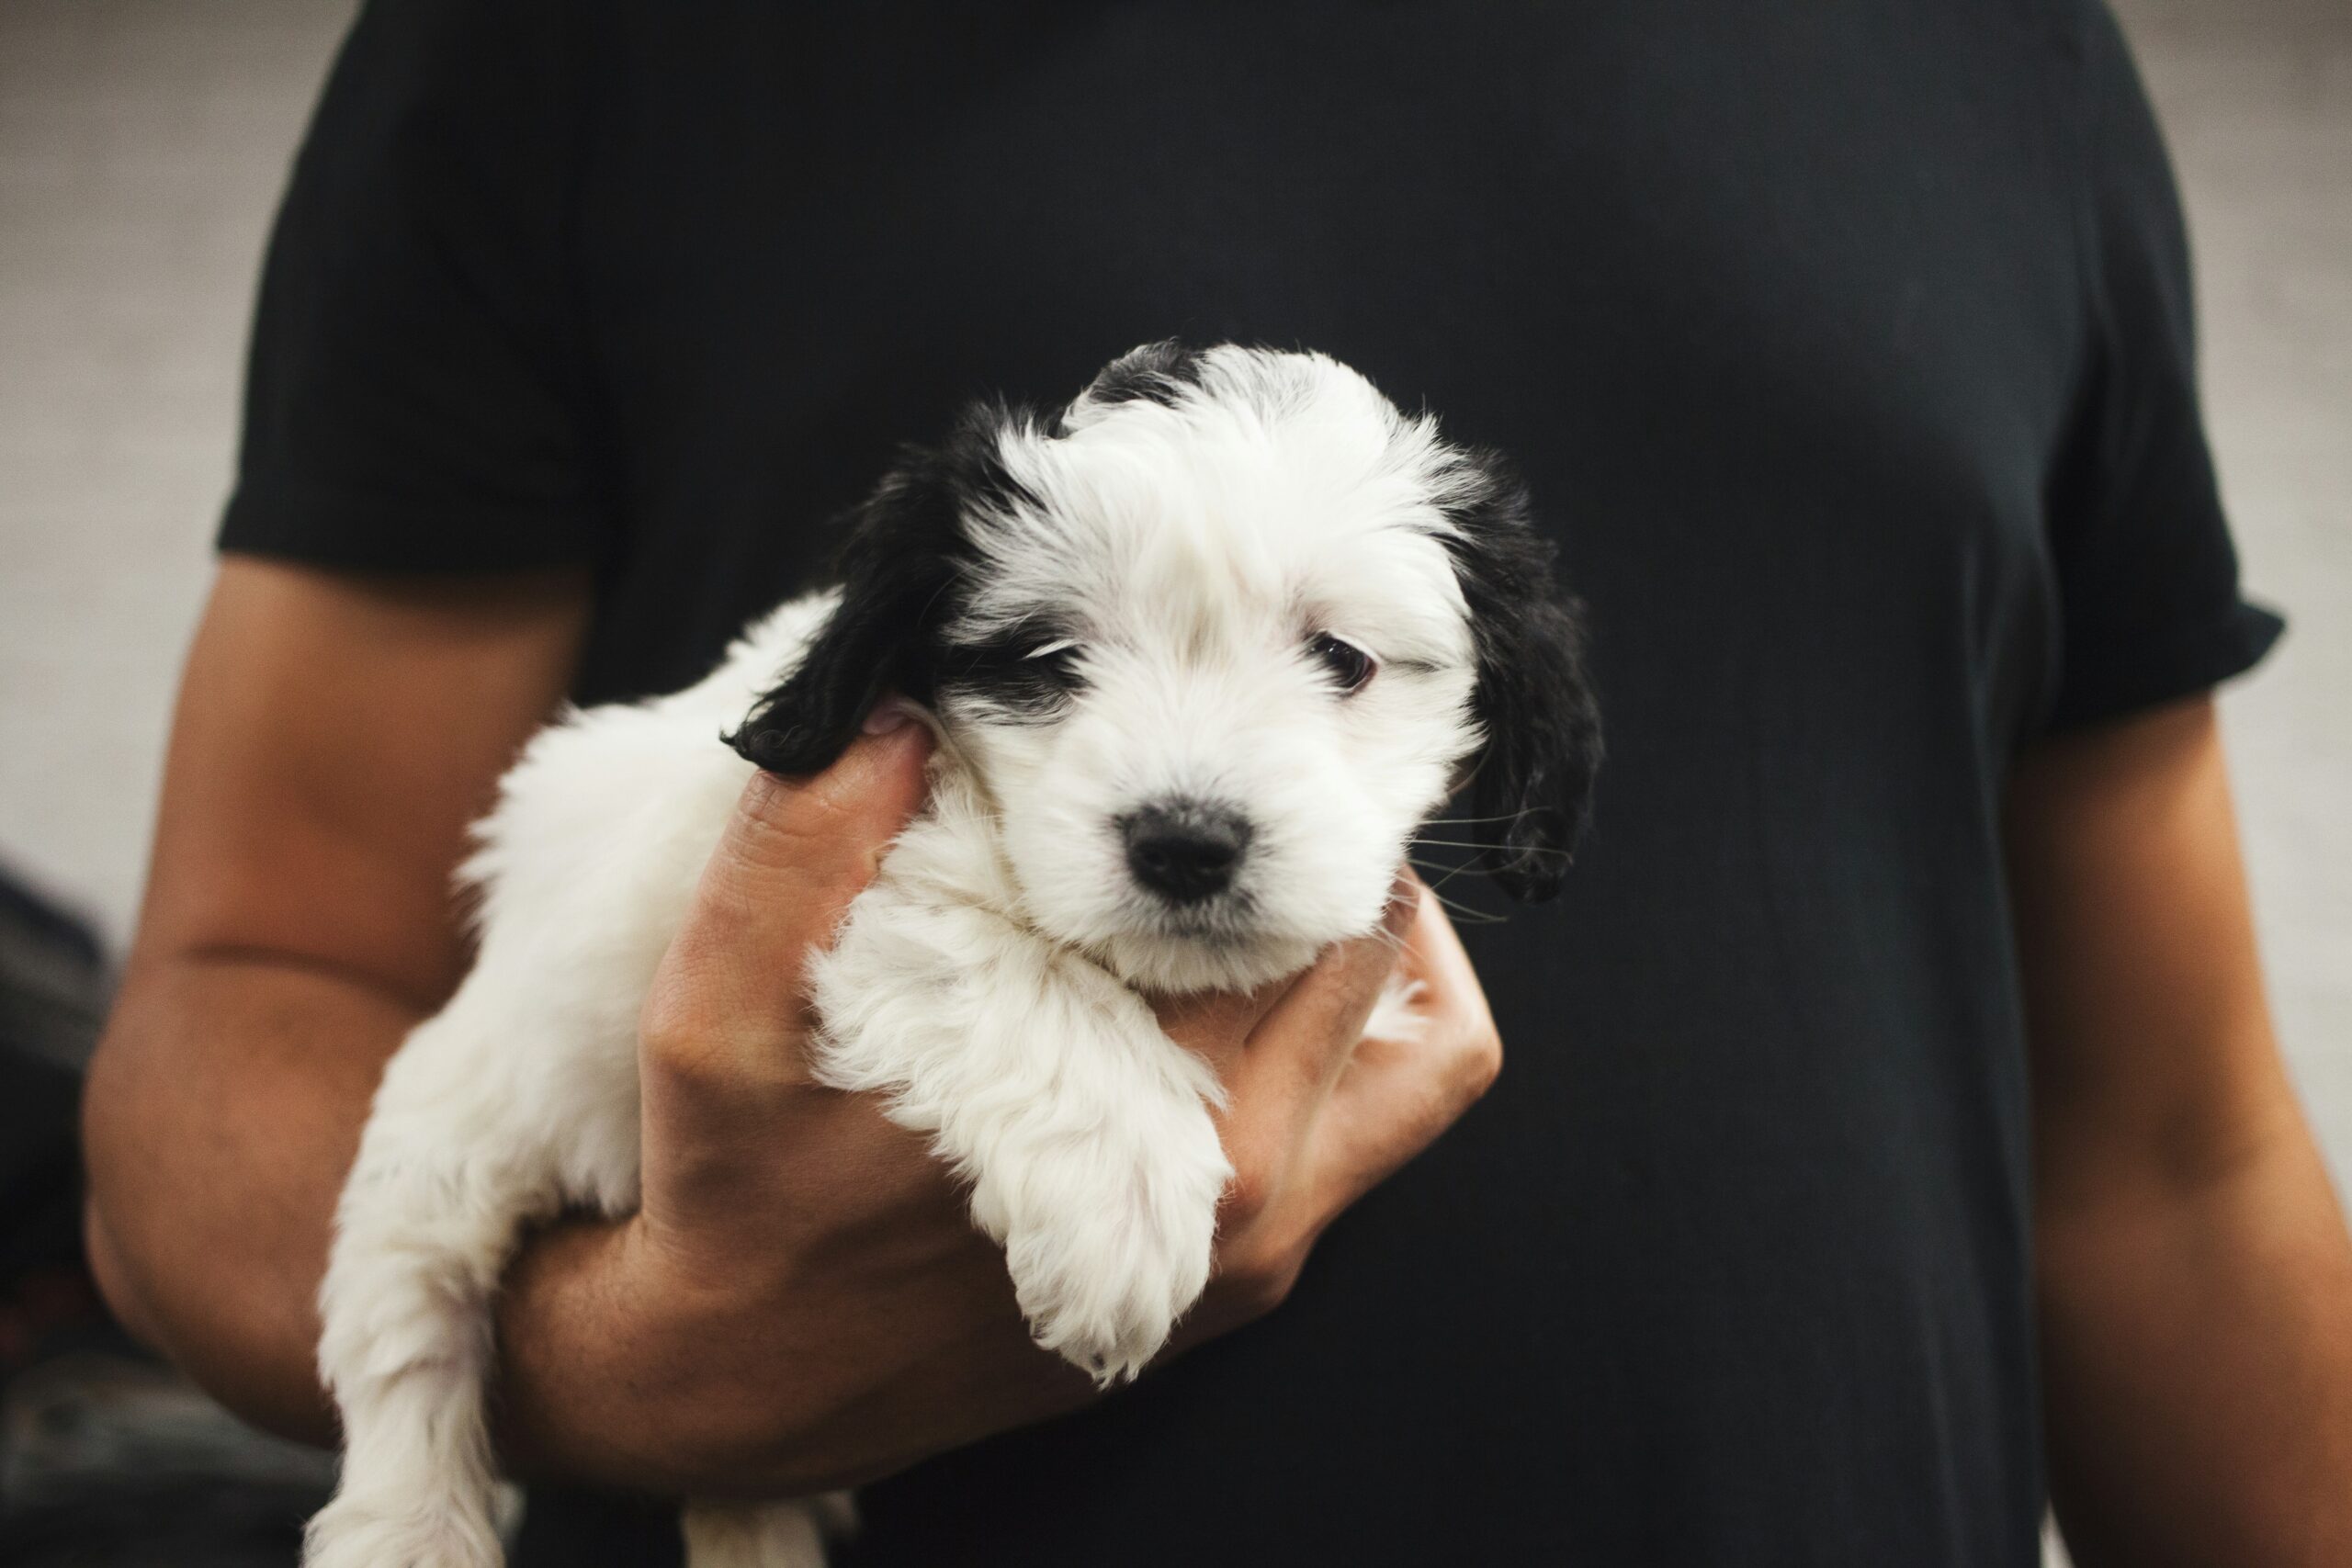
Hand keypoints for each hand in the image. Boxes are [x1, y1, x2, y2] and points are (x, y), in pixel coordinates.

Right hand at [496, 713, 1503, 1497]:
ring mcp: (1256, 1256)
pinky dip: (1350, 1038)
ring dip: (1375, 955)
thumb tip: (902, 704)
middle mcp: (1237, 1205)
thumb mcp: (719, 1008)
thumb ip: (801, 845)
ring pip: (1419, 1069)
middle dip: (1338, 863)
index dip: (1294, 808)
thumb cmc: (740, 1192)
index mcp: (1145, 1134)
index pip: (1312, 926)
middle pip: (1388, 982)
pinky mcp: (1243, 1285)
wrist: (744, 1383)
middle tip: (1264, 778)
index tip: (1247, 731)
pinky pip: (1372, 1135)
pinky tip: (1244, 975)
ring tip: (1280, 873)